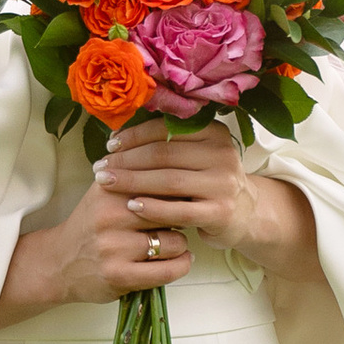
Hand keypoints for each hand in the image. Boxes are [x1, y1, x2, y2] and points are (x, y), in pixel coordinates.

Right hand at [0, 168, 191, 320]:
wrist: (58, 263)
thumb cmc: (91, 225)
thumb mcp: (104, 192)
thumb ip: (134, 175)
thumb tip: (177, 157)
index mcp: (109, 189)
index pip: (161, 181)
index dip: (178, 190)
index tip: (182, 196)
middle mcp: (110, 215)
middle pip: (171, 209)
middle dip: (181, 216)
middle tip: (178, 221)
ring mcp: (114, 247)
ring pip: (175, 241)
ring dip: (180, 244)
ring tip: (172, 243)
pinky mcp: (119, 275)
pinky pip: (168, 270)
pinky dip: (181, 265)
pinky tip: (180, 260)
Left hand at [103, 119, 317, 279]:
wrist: (243, 214)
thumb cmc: (205, 181)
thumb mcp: (195, 155)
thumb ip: (166, 142)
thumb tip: (117, 136)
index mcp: (214, 132)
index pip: (165, 129)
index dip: (133, 136)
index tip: (109, 145)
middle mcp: (222, 154)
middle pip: (163, 154)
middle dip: (126, 160)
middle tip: (100, 166)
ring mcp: (223, 184)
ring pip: (168, 181)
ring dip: (132, 181)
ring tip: (106, 183)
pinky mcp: (220, 212)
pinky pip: (178, 210)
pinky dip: (152, 208)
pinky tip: (131, 205)